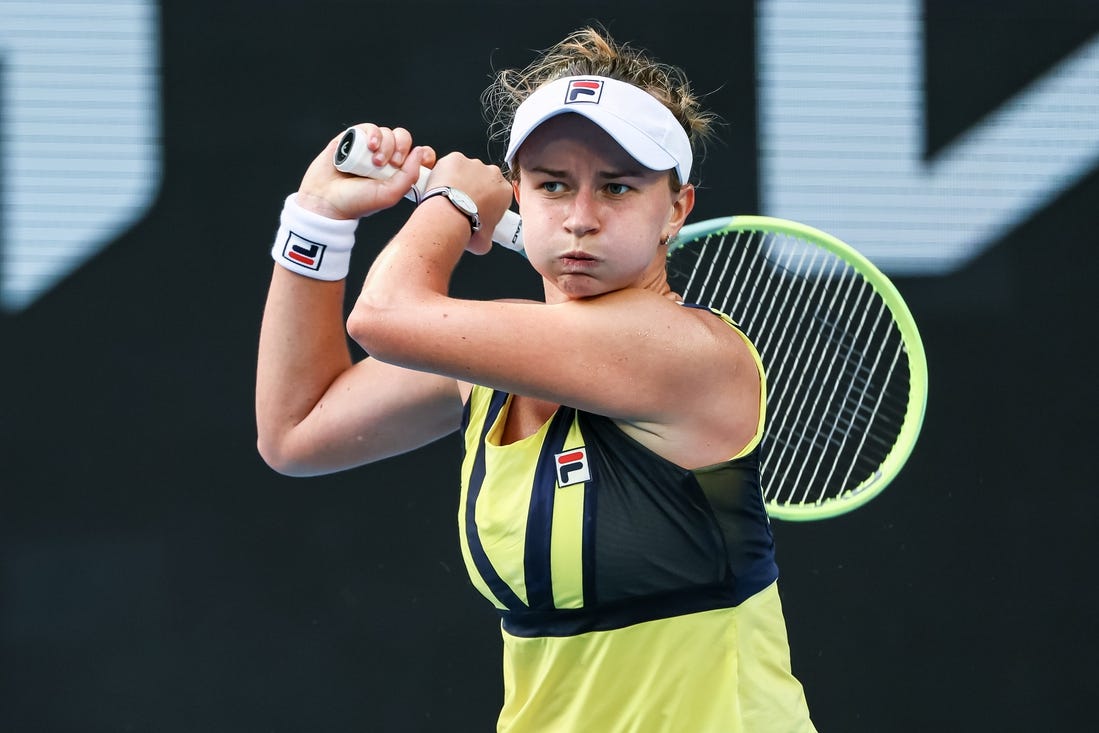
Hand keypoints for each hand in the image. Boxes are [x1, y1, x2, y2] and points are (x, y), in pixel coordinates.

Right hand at [296, 124, 436, 219]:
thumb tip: (420, 151)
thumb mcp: (390, 194)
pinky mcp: (352, 139)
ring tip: (375, 161)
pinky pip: (370, 128)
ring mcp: (368, 149)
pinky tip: (369, 146)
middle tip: (393, 163)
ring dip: (386, 144)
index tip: (422, 160)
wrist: (325, 200)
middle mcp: (384, 159)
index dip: (423, 154)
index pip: (417, 155)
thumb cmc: (357, 202)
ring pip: (387, 132)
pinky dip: (373, 134)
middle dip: (401, 147)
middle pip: (403, 139)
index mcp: (397, 173)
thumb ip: (410, 175)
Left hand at [425, 153, 513, 254]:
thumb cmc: (468, 227)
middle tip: (462, 203)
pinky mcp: (455, 158)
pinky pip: (450, 164)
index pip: (498, 192)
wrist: (450, 216)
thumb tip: (483, 243)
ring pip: (466, 170)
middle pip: (483, 178)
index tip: (479, 208)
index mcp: (504, 191)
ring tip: (448, 197)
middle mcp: (492, 174)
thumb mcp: (485, 242)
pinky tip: (440, 186)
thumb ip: (488, 237)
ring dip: (459, 180)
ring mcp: (473, 164)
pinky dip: (444, 173)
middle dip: (474, 188)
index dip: (488, 200)